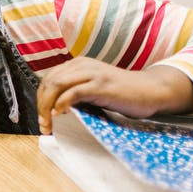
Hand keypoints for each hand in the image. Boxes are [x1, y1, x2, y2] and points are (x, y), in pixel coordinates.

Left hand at [37, 57, 192, 133]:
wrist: (151, 91)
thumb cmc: (122, 94)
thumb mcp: (93, 90)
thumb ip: (75, 93)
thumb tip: (53, 110)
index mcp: (77, 65)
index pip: (48, 80)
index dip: (40, 100)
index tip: (43, 120)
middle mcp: (82, 65)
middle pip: (49, 83)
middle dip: (41, 105)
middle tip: (44, 126)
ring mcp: (92, 73)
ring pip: (56, 85)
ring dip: (47, 107)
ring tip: (49, 124)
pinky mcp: (101, 84)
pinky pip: (74, 92)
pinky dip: (62, 104)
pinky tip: (60, 115)